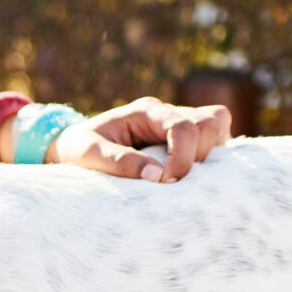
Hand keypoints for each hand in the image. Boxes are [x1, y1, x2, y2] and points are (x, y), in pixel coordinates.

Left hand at [45, 97, 234, 182]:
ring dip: (210, 154)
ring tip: (184, 177)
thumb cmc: (79, 149)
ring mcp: (179, 123)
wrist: (74, 147)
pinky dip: (211, 157)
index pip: (182, 126)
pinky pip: (215, 139)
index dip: (182, 157)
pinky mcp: (185, 139)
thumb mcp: (89, 155)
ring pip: (218, 126)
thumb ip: (119, 162)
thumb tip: (156, 176)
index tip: (166, 181)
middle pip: (210, 122)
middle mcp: (167, 113)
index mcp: (146, 111)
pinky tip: (191, 176)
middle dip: (200, 155)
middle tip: (173, 179)